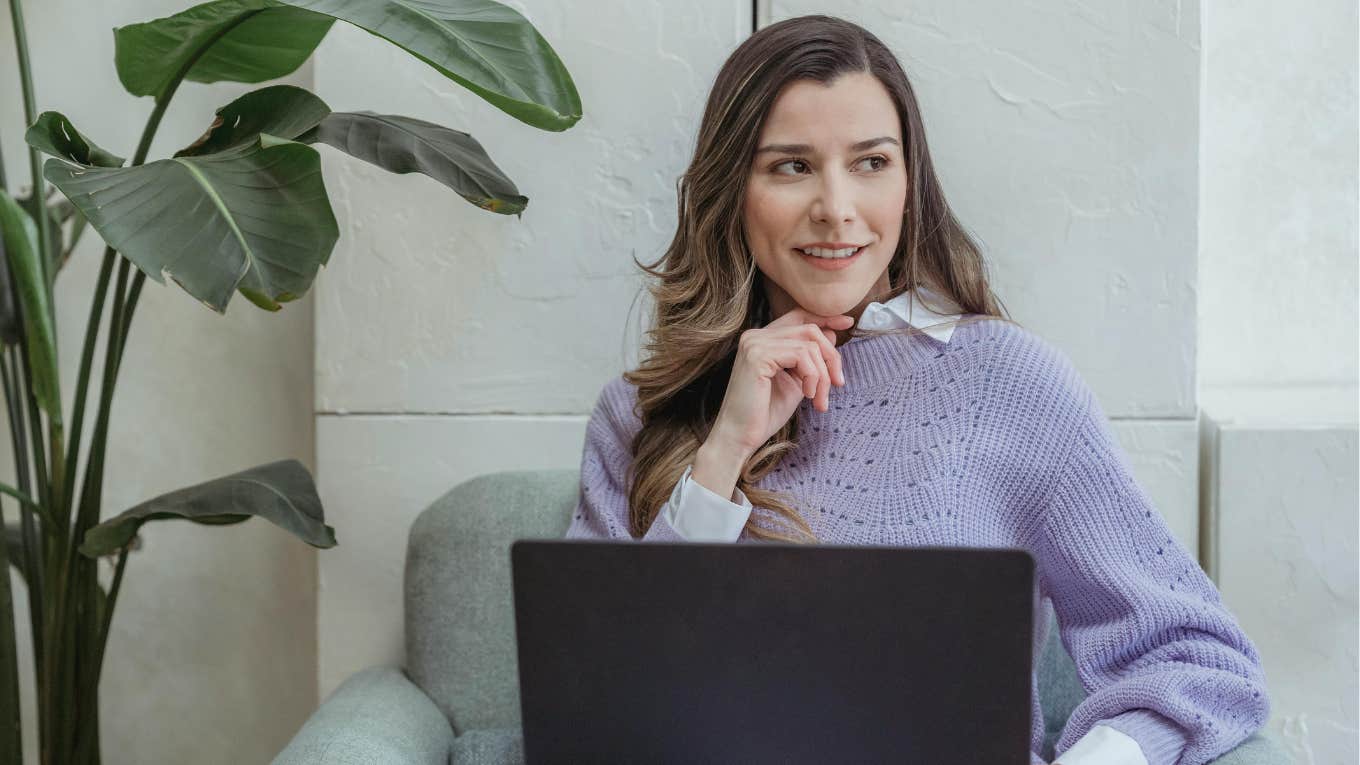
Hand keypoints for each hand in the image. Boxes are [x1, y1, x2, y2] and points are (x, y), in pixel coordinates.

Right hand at [707, 307, 852, 456]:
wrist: (740, 437)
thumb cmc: (765, 414)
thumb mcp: (796, 381)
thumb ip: (810, 359)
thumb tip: (832, 334)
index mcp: (762, 339)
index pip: (798, 316)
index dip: (825, 318)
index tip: (847, 324)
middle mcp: (756, 336)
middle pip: (809, 329)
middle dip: (831, 356)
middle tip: (838, 384)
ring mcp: (755, 343)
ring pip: (809, 344)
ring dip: (823, 375)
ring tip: (819, 399)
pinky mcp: (757, 356)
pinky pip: (801, 355)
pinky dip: (812, 377)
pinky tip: (808, 395)